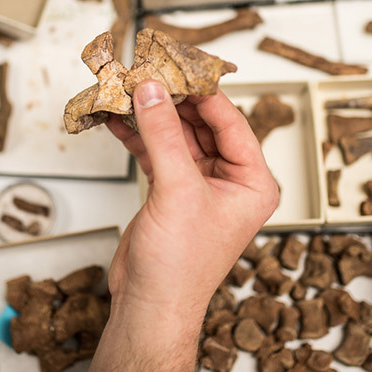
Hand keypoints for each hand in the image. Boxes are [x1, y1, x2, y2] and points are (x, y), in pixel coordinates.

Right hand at [106, 79, 279, 320]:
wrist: (150, 306)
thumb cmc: (181, 266)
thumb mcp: (177, 190)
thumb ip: (164, 135)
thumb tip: (153, 91)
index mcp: (253, 181)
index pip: (230, 122)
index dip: (203, 91)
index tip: (178, 64)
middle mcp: (231, 180)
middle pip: (202, 124)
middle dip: (172, 99)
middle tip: (147, 72)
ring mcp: (199, 185)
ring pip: (176, 135)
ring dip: (151, 114)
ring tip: (127, 89)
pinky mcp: (171, 191)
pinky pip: (157, 151)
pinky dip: (138, 134)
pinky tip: (118, 118)